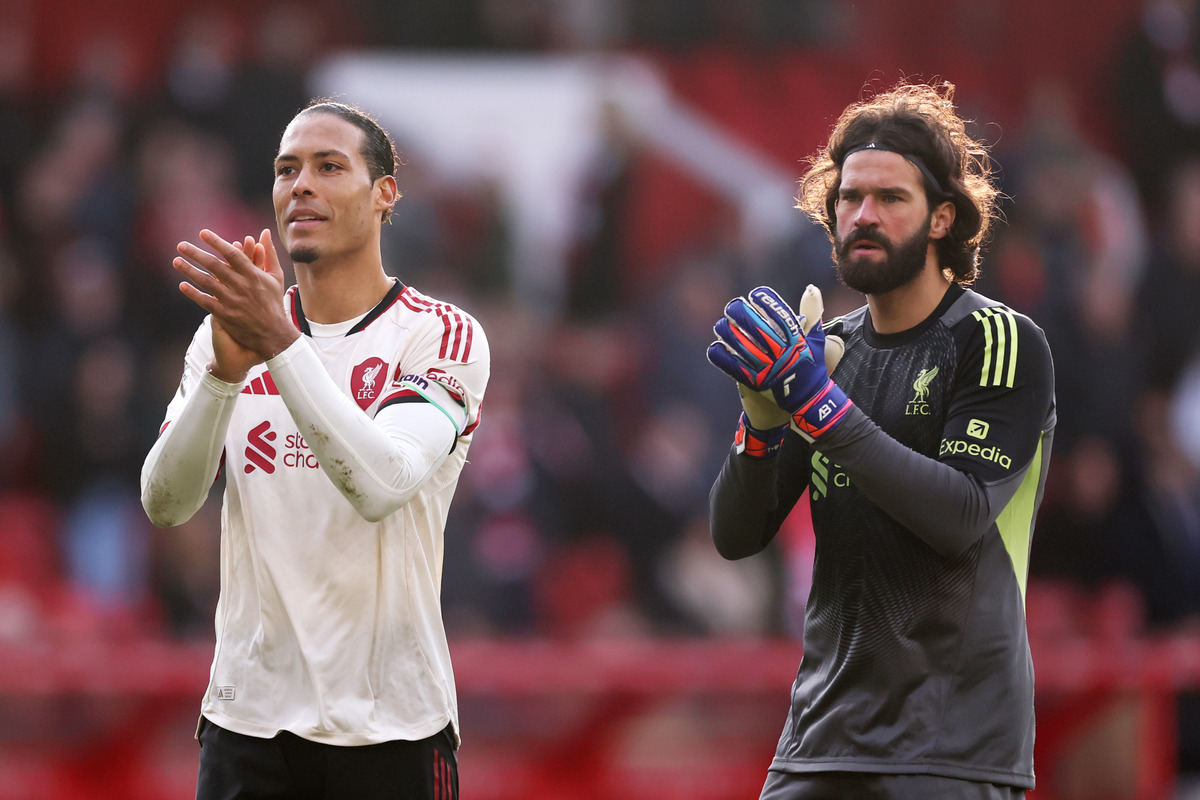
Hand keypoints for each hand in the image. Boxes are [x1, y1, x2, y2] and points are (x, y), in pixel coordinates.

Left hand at [174, 228, 297, 365]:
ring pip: (206, 282)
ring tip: (176, 261)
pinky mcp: (225, 315)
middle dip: (196, 254)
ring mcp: (232, 301)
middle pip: (215, 266)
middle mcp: (242, 286)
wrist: (273, 333)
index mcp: (254, 274)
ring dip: (189, 271)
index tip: (203, 233)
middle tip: (181, 245)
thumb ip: (268, 253)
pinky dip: (193, 293)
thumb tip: (265, 232)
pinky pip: (205, 301)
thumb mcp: (275, 276)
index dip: (217, 242)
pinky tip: (182, 285)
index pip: (232, 254)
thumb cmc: (273, 301)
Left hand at [707, 286, 851, 440]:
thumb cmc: (811, 364)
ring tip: (721, 324)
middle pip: (758, 329)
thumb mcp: (815, 338)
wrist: (809, 399)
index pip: (781, 316)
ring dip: (729, 333)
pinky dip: (723, 357)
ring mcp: (769, 369)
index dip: (767, 302)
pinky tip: (716, 347)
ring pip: (744, 347)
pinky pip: (735, 368)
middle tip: (732, 305)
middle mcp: (783, 354)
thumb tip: (811, 288)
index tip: (755, 294)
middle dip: (742, 314)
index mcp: (797, 341)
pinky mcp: (757, 383)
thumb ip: (812, 312)